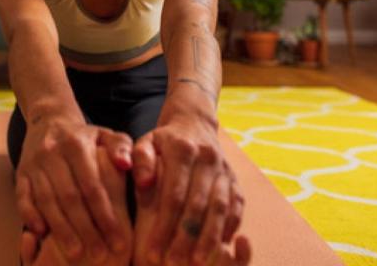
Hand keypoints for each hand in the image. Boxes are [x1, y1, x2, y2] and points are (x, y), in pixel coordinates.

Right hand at [15, 115, 133, 262]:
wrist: (48, 120)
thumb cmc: (85, 136)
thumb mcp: (107, 134)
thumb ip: (121, 147)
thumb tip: (126, 164)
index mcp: (76, 144)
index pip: (92, 185)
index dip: (105, 214)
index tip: (118, 239)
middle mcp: (52, 153)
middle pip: (69, 196)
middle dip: (85, 228)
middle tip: (98, 254)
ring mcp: (33, 163)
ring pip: (46, 200)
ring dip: (61, 229)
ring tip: (75, 253)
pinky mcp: (20, 173)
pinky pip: (22, 197)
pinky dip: (30, 216)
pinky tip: (41, 234)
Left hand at [131, 114, 246, 265]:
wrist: (194, 124)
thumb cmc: (162, 141)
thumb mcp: (144, 143)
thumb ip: (140, 161)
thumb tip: (144, 183)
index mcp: (183, 149)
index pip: (173, 193)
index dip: (163, 224)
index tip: (151, 250)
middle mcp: (208, 158)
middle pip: (198, 204)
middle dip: (186, 237)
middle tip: (173, 263)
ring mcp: (225, 169)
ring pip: (220, 207)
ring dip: (210, 237)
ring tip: (198, 262)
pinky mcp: (235, 180)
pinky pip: (237, 206)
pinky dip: (229, 227)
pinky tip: (220, 248)